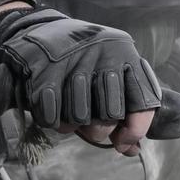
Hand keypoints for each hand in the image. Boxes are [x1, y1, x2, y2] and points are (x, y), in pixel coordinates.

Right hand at [0, 7, 162, 155]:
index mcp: (125, 54)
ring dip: (72, 124)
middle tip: (89, 124)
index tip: (123, 141)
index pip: (142, 100)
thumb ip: (123, 112)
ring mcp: (74, 60)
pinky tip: (51, 107)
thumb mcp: (108, 75)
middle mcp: (104, 53)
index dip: (135, 129)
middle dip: (99, 129)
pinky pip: (52, 115)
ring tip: (68, 112)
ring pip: (80, 118)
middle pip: (109, 115)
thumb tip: (131, 149)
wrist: (37, 30)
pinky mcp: (44, 69)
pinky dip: (51, 120)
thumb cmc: (80, 60)